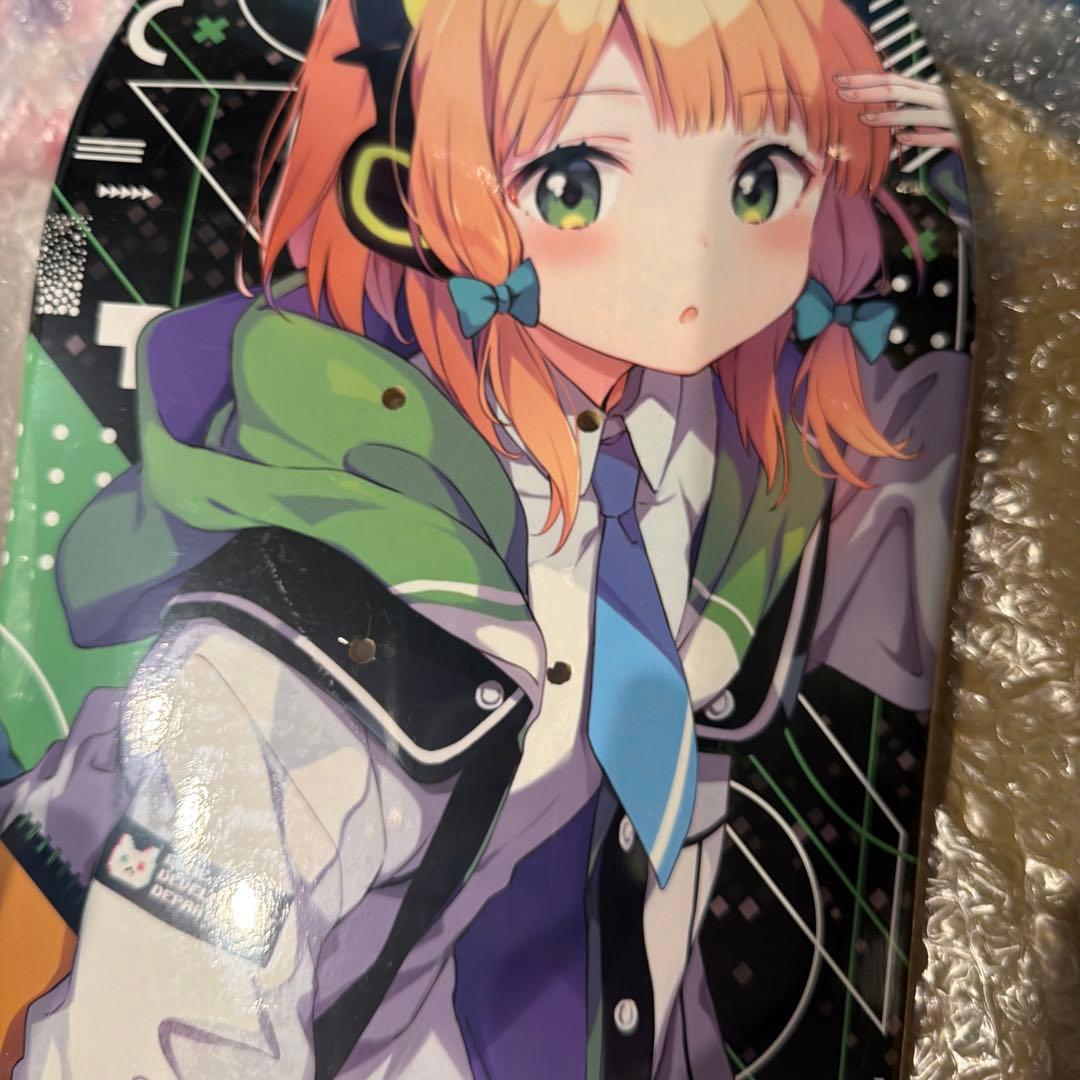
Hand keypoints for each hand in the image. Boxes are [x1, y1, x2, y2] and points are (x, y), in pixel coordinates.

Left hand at [835, 72, 960, 151]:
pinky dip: (920, 137)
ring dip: (888, 116)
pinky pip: (938, 136)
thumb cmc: (962, 126)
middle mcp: (940, 97)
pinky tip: (902, 139)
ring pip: (915, 113)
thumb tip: (883, 113)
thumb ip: (912, 111)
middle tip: (840, 92)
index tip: (840, 80)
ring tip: (864, 118)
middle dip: (867, 91)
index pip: (894, 81)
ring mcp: (951, 115)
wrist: (1000, 138)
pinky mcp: (962, 135)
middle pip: (898, 90)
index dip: (867, 80)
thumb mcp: (934, 115)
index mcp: (931, 90)